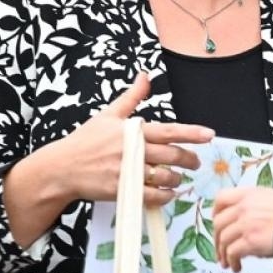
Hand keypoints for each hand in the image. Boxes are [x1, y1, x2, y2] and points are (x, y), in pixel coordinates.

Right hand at [17, 72, 213, 211]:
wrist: (62, 168)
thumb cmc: (85, 141)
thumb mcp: (108, 115)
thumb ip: (131, 98)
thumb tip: (145, 76)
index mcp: (132, 132)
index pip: (169, 130)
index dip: (192, 133)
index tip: (210, 135)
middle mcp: (133, 151)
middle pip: (172, 156)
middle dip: (190, 159)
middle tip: (196, 162)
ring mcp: (127, 172)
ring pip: (165, 177)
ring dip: (177, 179)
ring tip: (179, 178)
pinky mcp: (122, 190)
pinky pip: (152, 196)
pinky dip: (165, 196)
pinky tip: (169, 193)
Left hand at [213, 187, 272, 271]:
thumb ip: (255, 207)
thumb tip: (245, 223)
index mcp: (249, 194)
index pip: (221, 199)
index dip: (215, 212)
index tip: (216, 223)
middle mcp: (244, 207)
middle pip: (219, 223)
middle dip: (217, 239)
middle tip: (220, 249)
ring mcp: (245, 223)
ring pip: (223, 240)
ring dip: (223, 254)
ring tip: (227, 263)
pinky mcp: (249, 241)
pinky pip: (232, 252)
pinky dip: (232, 262)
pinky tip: (237, 267)